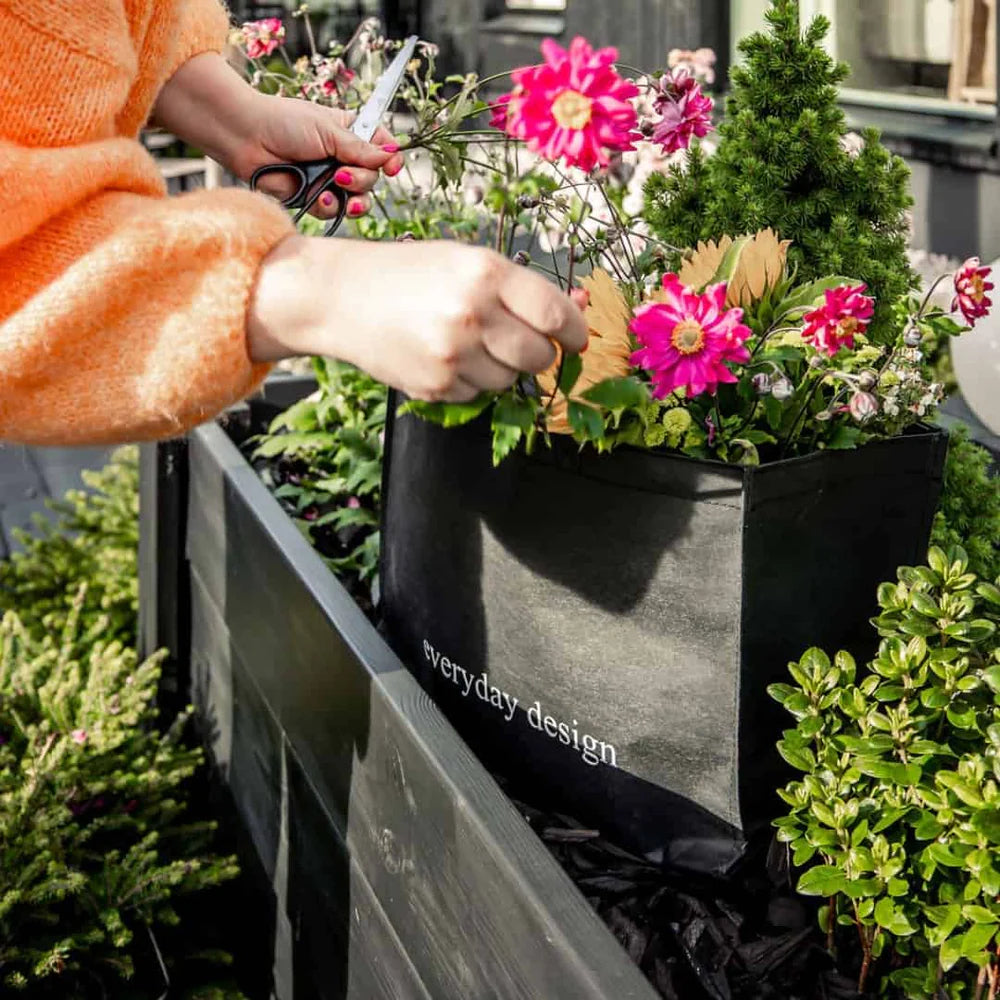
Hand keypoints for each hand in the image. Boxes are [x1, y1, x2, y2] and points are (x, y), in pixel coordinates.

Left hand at [227, 97, 403, 221]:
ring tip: (339, 188)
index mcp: (348, 133)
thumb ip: (360, 148)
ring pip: (357, 199)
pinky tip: (320, 198)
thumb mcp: (327, 129)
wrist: (246, 139)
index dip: (390, 158)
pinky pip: (334, 211)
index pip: (381, 147)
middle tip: (343, 174)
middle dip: (363, 179)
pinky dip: (330, 207)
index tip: (392, 166)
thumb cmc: (282, 122)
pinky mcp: (314, 198)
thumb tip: (390, 156)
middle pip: (372, 178)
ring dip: (353, 198)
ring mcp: (328, 180)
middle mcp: (341, 157)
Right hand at [248, 237, 589, 400]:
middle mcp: (472, 314)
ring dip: (500, 367)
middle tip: (518, 341)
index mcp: (485, 273)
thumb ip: (520, 289)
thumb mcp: (466, 262)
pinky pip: (477, 395)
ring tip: (466, 342)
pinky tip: (442, 356)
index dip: (574, 332)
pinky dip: (469, 380)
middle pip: (539, 356)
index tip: (576, 340)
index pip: (555, 314)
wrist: (341, 296)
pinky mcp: (435, 386)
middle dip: (538, 354)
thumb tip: (578, 312)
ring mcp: (452, 354)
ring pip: (509, 380)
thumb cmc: (410, 274)